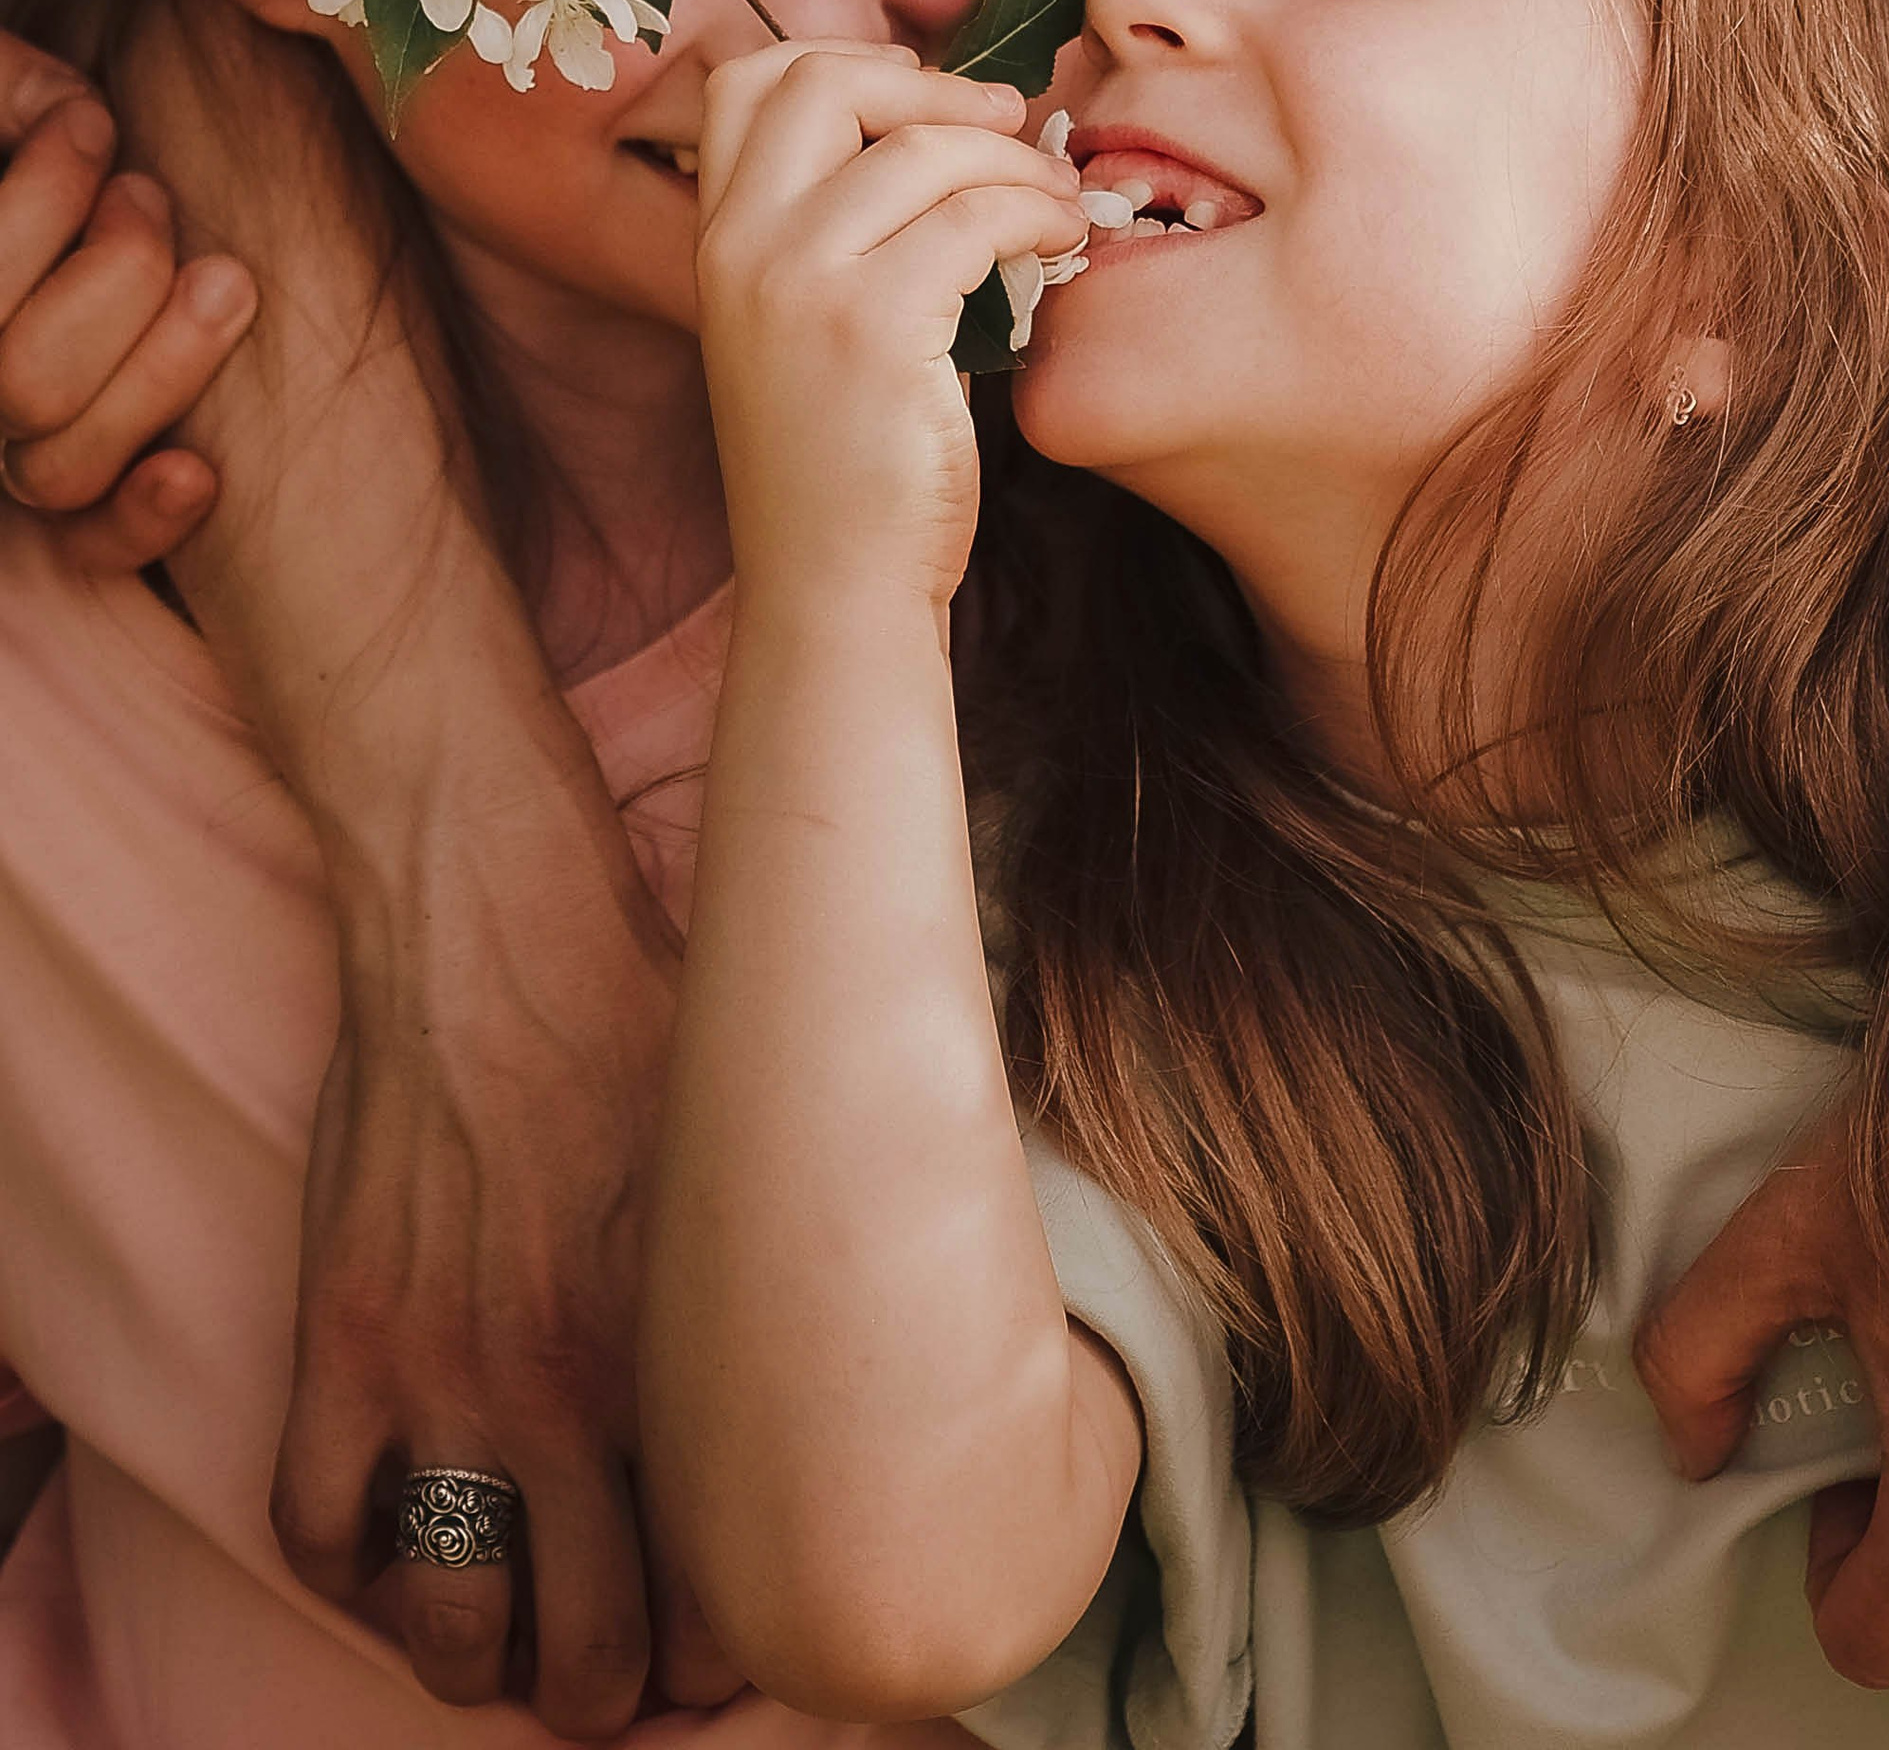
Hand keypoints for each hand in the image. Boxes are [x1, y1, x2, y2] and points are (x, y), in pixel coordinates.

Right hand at [0, 30, 255, 564]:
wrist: (77, 225)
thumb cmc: (39, 157)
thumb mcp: (4, 105)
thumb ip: (12, 90)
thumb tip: (60, 103)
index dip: (43, 195)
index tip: (94, 118)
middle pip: (22, 381)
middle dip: (116, 270)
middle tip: (150, 196)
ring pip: (57, 468)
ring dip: (159, 366)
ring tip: (217, 274)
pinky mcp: (66, 516)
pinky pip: (87, 548)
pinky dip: (139, 518)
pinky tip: (195, 471)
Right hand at [272, 774, 743, 1736]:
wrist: (497, 918)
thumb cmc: (643, 1006)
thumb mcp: (758, 1145)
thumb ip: (783, 1269)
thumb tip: (869, 1338)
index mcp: (685, 1357)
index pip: (713, 1596)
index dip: (718, 1653)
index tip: (718, 1646)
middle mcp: (564, 1394)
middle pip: (581, 1651)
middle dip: (599, 1682)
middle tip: (605, 1661)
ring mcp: (439, 1374)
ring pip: (443, 1624)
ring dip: (470, 1652)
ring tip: (495, 1632)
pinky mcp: (340, 1336)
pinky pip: (316, 1526)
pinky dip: (346, 1562)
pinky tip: (388, 1539)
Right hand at [696, 43, 1088, 613]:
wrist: (834, 586)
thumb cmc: (846, 460)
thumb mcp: (808, 323)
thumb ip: (842, 229)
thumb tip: (948, 129)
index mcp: (718, 238)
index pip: (749, 81)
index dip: (850, 61)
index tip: (928, 96)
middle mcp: (740, 246)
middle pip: (824, 80)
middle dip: (935, 87)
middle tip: (1008, 125)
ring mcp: (796, 282)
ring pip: (924, 150)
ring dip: (1015, 163)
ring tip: (1056, 203)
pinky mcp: (870, 327)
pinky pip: (975, 218)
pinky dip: (1034, 214)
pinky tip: (1056, 243)